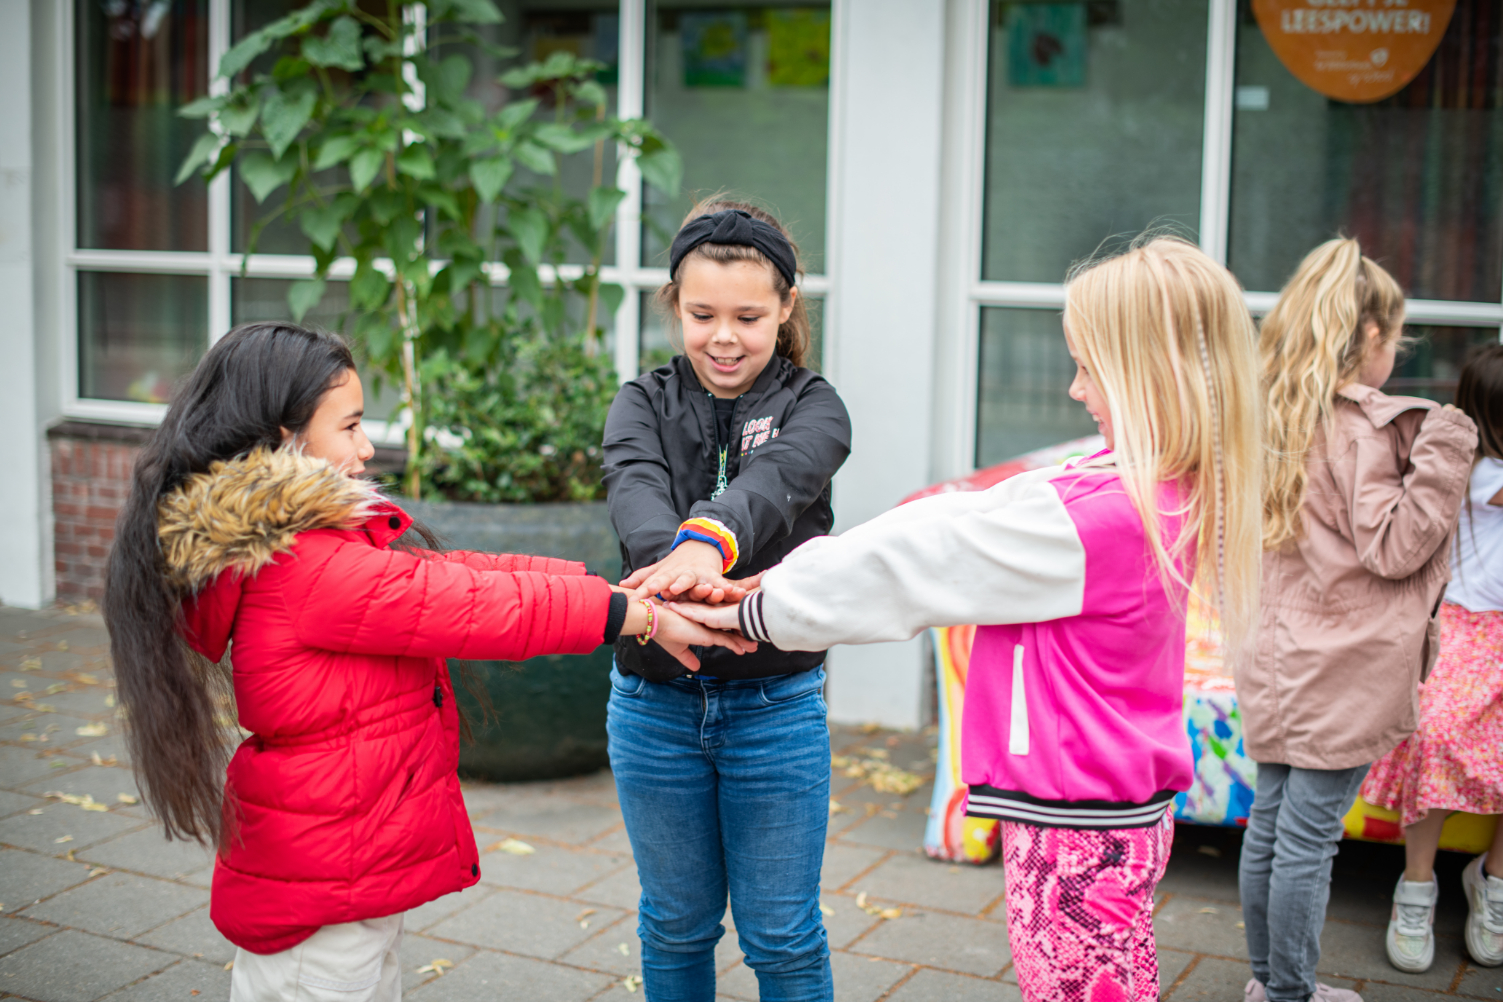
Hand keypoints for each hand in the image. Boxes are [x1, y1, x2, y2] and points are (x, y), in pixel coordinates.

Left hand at [620, 541, 748, 603]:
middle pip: (675, 581)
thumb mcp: (661, 570)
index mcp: (667, 574)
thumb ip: (643, 578)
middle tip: (668, 592)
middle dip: (671, 585)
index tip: (634, 599)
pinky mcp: (714, 576)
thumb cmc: (677, 564)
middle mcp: (682, 574)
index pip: (653, 583)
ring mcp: (699, 574)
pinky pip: (721, 584)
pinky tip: (734, 592)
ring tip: (705, 592)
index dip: (644, 590)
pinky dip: (728, 588)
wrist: (702, 544)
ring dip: (702, 588)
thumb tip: (622, 584)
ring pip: (699, 582)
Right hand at [651, 602, 756, 670]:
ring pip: (730, 635)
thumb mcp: (678, 650)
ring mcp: (709, 628)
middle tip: (754, 645)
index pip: (720, 633)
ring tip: (754, 647)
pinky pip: (724, 639)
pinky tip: (743, 649)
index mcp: (702, 627)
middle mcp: (708, 625)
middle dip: (742, 638)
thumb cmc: (665, 633)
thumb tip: (696, 668)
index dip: (732, 638)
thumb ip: (688, 658)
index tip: (742, 644)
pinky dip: (735, 645)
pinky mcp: (706, 632)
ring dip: (743, 642)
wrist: (656, 622)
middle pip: (729, 632)